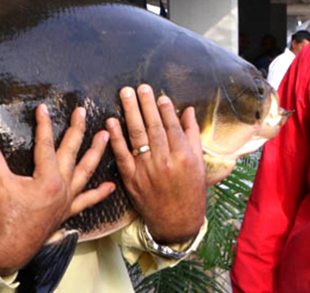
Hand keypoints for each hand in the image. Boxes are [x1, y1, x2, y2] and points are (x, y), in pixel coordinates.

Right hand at [0, 104, 114, 275]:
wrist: (11, 249)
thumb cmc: (6, 218)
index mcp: (47, 179)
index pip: (46, 144)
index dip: (43, 124)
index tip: (43, 108)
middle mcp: (61, 188)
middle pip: (71, 152)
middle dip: (77, 130)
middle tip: (82, 112)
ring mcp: (66, 200)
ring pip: (86, 172)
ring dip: (96, 153)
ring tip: (106, 136)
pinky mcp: (66, 212)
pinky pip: (87, 201)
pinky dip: (99, 193)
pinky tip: (110, 186)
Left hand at [106, 85, 205, 243]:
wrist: (176, 221)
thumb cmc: (190, 191)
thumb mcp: (198, 164)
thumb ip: (192, 135)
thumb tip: (188, 110)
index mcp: (183, 157)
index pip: (172, 127)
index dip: (165, 110)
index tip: (159, 95)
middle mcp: (164, 162)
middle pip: (153, 127)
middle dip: (145, 105)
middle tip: (139, 87)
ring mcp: (146, 170)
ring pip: (137, 136)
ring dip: (130, 113)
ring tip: (126, 94)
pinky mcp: (131, 178)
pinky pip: (122, 154)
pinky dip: (115, 137)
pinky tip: (111, 121)